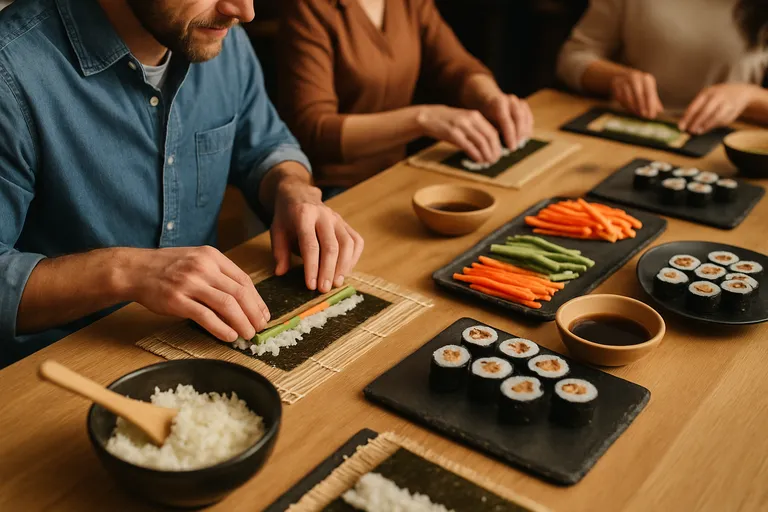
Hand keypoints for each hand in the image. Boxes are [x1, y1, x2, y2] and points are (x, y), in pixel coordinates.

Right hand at [125, 246, 269, 341]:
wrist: (135, 270)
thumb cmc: (168, 267)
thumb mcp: (197, 260)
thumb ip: (219, 275)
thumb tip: (244, 300)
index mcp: (212, 256)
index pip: (244, 279)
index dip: (257, 300)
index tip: (264, 314)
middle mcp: (203, 267)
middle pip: (239, 293)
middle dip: (254, 314)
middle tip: (260, 328)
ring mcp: (189, 283)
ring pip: (227, 305)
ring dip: (242, 322)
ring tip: (248, 334)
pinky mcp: (177, 300)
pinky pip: (206, 316)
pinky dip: (221, 328)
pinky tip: (229, 336)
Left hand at [270, 178, 363, 293]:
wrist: (299, 195)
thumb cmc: (287, 217)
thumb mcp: (277, 231)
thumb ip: (279, 251)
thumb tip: (280, 272)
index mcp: (304, 215)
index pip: (310, 245)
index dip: (312, 267)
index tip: (310, 286)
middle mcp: (324, 215)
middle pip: (331, 247)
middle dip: (328, 271)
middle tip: (324, 289)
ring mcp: (338, 219)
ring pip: (347, 244)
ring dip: (343, 267)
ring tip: (336, 284)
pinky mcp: (346, 224)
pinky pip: (357, 242)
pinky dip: (354, 259)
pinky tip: (345, 272)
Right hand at [417, 105, 501, 161]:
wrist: (429, 117)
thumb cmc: (447, 123)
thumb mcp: (464, 123)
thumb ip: (475, 132)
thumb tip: (487, 148)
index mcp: (475, 116)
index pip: (492, 131)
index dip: (497, 145)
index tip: (498, 154)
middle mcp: (470, 119)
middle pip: (489, 137)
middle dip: (494, 150)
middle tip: (495, 160)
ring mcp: (462, 126)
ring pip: (481, 142)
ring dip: (486, 154)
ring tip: (488, 162)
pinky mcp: (453, 133)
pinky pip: (468, 146)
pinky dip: (476, 154)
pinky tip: (478, 160)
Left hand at [480, 94, 533, 150]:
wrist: (488, 104)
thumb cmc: (485, 117)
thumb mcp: (485, 123)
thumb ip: (492, 132)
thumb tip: (497, 148)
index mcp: (499, 102)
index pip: (506, 120)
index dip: (510, 135)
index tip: (511, 147)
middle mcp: (510, 100)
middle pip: (518, 117)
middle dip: (518, 134)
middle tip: (516, 147)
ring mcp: (518, 102)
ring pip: (525, 117)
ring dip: (524, 132)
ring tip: (519, 143)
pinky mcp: (523, 106)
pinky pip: (529, 117)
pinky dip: (528, 128)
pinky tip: (525, 138)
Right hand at [610, 71, 663, 118]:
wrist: (622, 75)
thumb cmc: (639, 85)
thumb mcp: (648, 89)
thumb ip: (654, 100)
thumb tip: (659, 111)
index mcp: (646, 79)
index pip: (649, 93)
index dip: (651, 106)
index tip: (652, 116)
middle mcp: (635, 77)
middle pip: (639, 95)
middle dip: (641, 107)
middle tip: (644, 116)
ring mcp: (625, 80)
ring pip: (628, 97)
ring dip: (633, 108)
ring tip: (637, 113)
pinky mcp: (616, 85)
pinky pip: (620, 98)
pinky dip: (625, 105)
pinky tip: (630, 109)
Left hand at [679, 84, 756, 133]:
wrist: (741, 91)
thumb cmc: (717, 96)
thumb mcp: (707, 97)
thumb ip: (697, 109)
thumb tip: (684, 124)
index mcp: (708, 92)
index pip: (695, 106)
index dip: (687, 117)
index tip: (681, 127)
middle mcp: (718, 97)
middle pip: (706, 111)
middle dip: (697, 122)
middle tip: (690, 131)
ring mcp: (727, 103)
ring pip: (716, 117)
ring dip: (706, 126)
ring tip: (698, 131)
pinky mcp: (734, 111)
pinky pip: (723, 121)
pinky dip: (714, 125)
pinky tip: (708, 127)